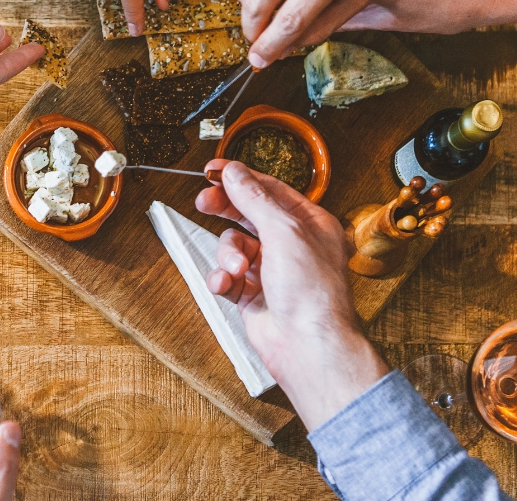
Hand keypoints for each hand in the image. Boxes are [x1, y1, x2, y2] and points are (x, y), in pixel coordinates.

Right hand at [197, 160, 388, 429]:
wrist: (308, 346)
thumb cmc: (312, 292)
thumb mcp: (283, 231)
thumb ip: (255, 199)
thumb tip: (235, 173)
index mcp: (309, 223)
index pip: (269, 190)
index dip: (240, 177)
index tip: (213, 170)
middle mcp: (291, 244)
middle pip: (248, 214)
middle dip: (225, 209)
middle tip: (204, 202)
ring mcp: (272, 270)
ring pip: (234, 246)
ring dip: (229, 255)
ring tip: (236, 269)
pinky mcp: (254, 294)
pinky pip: (228, 276)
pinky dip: (224, 279)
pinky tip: (227, 285)